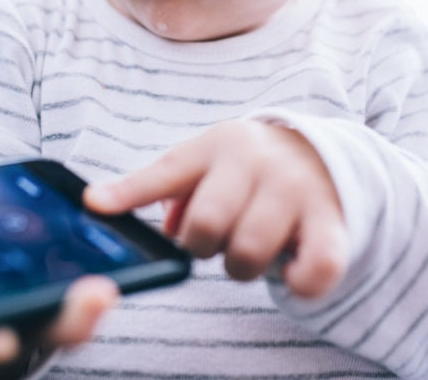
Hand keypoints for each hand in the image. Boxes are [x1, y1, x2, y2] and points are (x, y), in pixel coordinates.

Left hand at [84, 120, 347, 297]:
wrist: (320, 154)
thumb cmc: (244, 169)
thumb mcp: (204, 162)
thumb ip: (163, 187)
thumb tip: (122, 214)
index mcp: (217, 145)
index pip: (166, 171)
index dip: (128, 191)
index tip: (95, 204)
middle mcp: (257, 162)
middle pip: (207, 225)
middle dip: (202, 247)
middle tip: (217, 241)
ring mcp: (297, 191)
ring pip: (250, 253)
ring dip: (241, 266)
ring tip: (248, 249)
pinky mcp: (332, 222)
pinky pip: (317, 268)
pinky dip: (299, 281)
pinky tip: (291, 269)